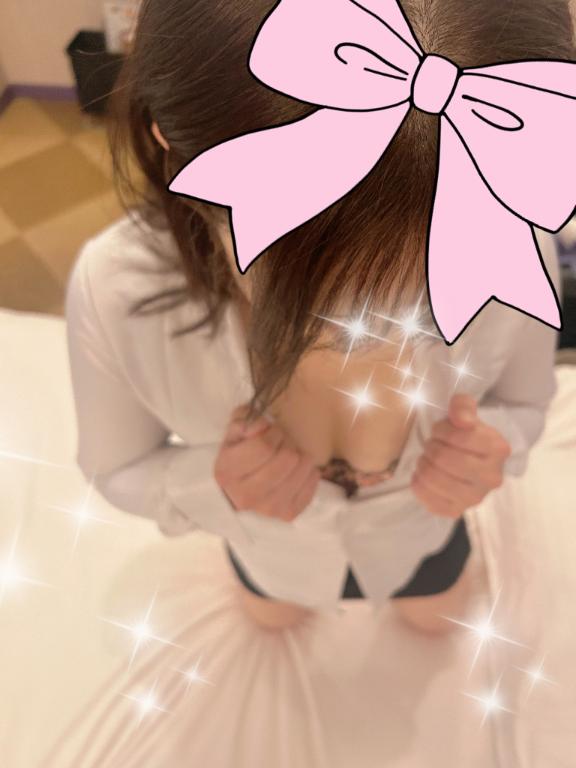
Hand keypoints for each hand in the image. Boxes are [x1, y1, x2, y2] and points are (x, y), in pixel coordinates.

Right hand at [214, 403, 320, 521]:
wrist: (243, 484)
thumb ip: (246, 420)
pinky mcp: (287, 514)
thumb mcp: (237, 428)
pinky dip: (310, 472)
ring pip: (301, 470)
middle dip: (288, 443)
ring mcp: (266, 508)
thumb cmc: (241, 451)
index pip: (263, 446)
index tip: (272, 431)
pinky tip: (299, 469)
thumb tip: (260, 427)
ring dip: (300, 456)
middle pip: (285, 459)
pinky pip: (311, 484)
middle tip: (283, 442)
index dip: (273, 433)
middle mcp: (244, 495)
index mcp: (226, 472)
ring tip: (290, 455)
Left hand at [410, 393, 511, 518]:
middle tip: (431, 445)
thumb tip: (461, 419)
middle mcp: (492, 477)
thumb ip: (462, 406)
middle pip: (444, 459)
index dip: (441, 430)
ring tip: (427, 459)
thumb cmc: (465, 433)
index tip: (440, 430)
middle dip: (431, 447)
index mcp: (498, 449)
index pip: (458, 436)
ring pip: (434, 480)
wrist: (470, 458)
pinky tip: (424, 475)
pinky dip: (419, 484)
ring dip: (423, 464)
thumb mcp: (465, 411)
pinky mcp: (457, 511)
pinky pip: (428, 500)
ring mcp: (476, 498)